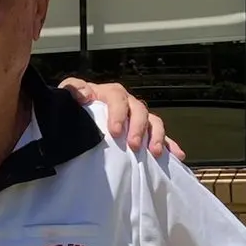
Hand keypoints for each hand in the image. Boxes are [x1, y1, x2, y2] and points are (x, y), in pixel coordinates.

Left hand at [58, 78, 185, 160]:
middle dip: (138, 128)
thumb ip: (73, 89)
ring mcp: (138, 118)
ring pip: (154, 122)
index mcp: (111, 94)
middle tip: (134, 145)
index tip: (115, 132)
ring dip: (157, 136)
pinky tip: (178, 156)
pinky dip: (171, 146)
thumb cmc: (75, 107)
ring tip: (155, 153)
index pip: (118, 99)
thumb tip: (84, 94)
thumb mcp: (68, 95)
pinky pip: (161, 137)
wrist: (79, 118)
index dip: (118, 114)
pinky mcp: (144, 132)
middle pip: (139, 111)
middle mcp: (128, 104)